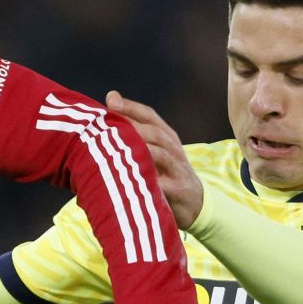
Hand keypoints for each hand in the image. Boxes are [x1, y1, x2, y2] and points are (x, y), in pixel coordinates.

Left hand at [106, 90, 203, 228]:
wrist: (195, 203)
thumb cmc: (165, 174)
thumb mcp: (154, 151)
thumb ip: (135, 131)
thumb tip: (109, 103)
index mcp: (166, 136)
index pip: (149, 115)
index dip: (130, 107)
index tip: (110, 100)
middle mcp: (173, 148)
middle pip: (153, 131)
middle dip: (131, 126)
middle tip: (107, 126)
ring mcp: (177, 168)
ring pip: (159, 153)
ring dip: (139, 150)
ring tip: (116, 149)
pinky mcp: (179, 189)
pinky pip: (164, 183)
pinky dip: (148, 180)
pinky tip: (131, 180)